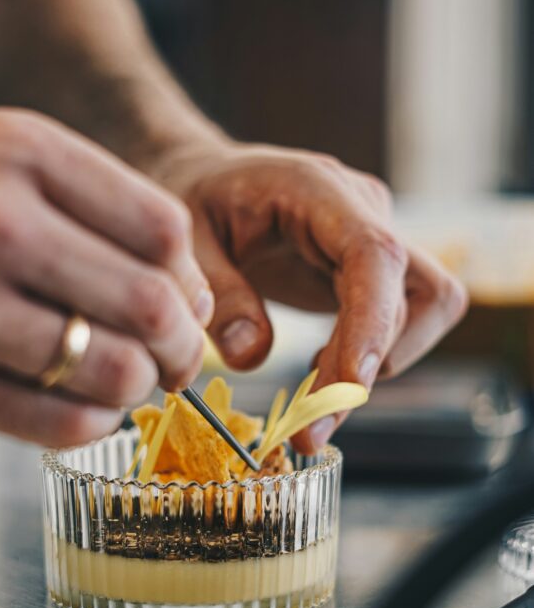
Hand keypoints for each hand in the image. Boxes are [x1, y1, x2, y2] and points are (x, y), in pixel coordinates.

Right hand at [0, 110, 212, 445]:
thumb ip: (91, 204)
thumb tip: (190, 288)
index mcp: (17, 153)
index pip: (162, 227)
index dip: (191, 278)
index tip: (185, 302)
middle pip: (151, 303)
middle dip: (181, 344)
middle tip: (175, 358)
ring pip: (116, 371)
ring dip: (140, 386)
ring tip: (127, 380)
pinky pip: (64, 424)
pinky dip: (95, 423)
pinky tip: (84, 406)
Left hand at [155, 141, 467, 451]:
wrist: (204, 177)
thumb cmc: (194, 197)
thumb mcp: (185, 240)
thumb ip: (218, 294)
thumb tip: (252, 356)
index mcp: (317, 189)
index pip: (374, 255)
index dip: (373, 324)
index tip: (350, 386)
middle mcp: (361, 211)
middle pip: (409, 294)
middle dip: (364, 369)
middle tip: (307, 430)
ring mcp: (374, 241)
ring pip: (421, 312)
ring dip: (375, 367)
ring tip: (312, 401)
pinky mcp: (371, 273)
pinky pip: (397, 323)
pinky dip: (366, 361)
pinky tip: (319, 376)